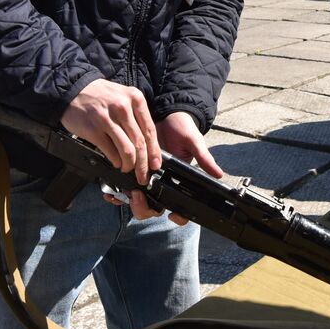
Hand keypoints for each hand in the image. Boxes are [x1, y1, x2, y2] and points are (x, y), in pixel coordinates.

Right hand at [61, 79, 158, 183]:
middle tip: (143, 175)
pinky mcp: (94, 130)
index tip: (156, 164)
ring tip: (128, 169)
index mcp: (135, 99)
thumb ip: (136, 115)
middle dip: (144, 164)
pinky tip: (116, 163)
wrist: (73, 90)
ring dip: (130, 165)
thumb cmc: (100, 95)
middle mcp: (123, 108)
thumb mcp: (123, 96)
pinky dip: (116, 161)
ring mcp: (108, 119)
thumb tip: (148, 143)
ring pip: (127, 150)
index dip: (154, 151)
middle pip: (140, 143)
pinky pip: (111, 152)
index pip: (150, 130)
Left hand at [104, 111, 225, 224]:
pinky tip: (110, 192)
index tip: (173, 215)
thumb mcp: (194, 142)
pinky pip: (123, 188)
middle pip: (154, 208)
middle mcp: (162, 184)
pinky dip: (116, 193)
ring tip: (124, 195)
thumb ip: (204, 158)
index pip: (181, 207)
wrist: (165, 113)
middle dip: (145, 209)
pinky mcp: (132, 170)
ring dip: (130, 203)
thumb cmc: (183, 128)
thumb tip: (219, 174)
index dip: (178, 216)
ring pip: (138, 202)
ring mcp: (146, 179)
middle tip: (139, 198)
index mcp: (179, 182)